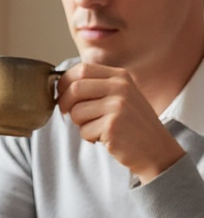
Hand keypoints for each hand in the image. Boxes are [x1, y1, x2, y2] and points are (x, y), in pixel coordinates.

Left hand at [57, 63, 184, 183]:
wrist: (155, 148)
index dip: (65, 82)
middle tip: (68, 114)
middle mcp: (120, 88)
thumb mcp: (121, 97)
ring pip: (76, 112)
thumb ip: (97, 88)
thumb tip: (62, 86)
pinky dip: (89, 138)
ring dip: (79, 124)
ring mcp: (117, 106)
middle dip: (64, 103)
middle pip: (75, 88)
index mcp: (120, 76)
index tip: (62, 95)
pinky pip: (84, 131)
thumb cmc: (132, 124)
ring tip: (97, 128)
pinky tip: (105, 138)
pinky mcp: (112, 126)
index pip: (82, 69)